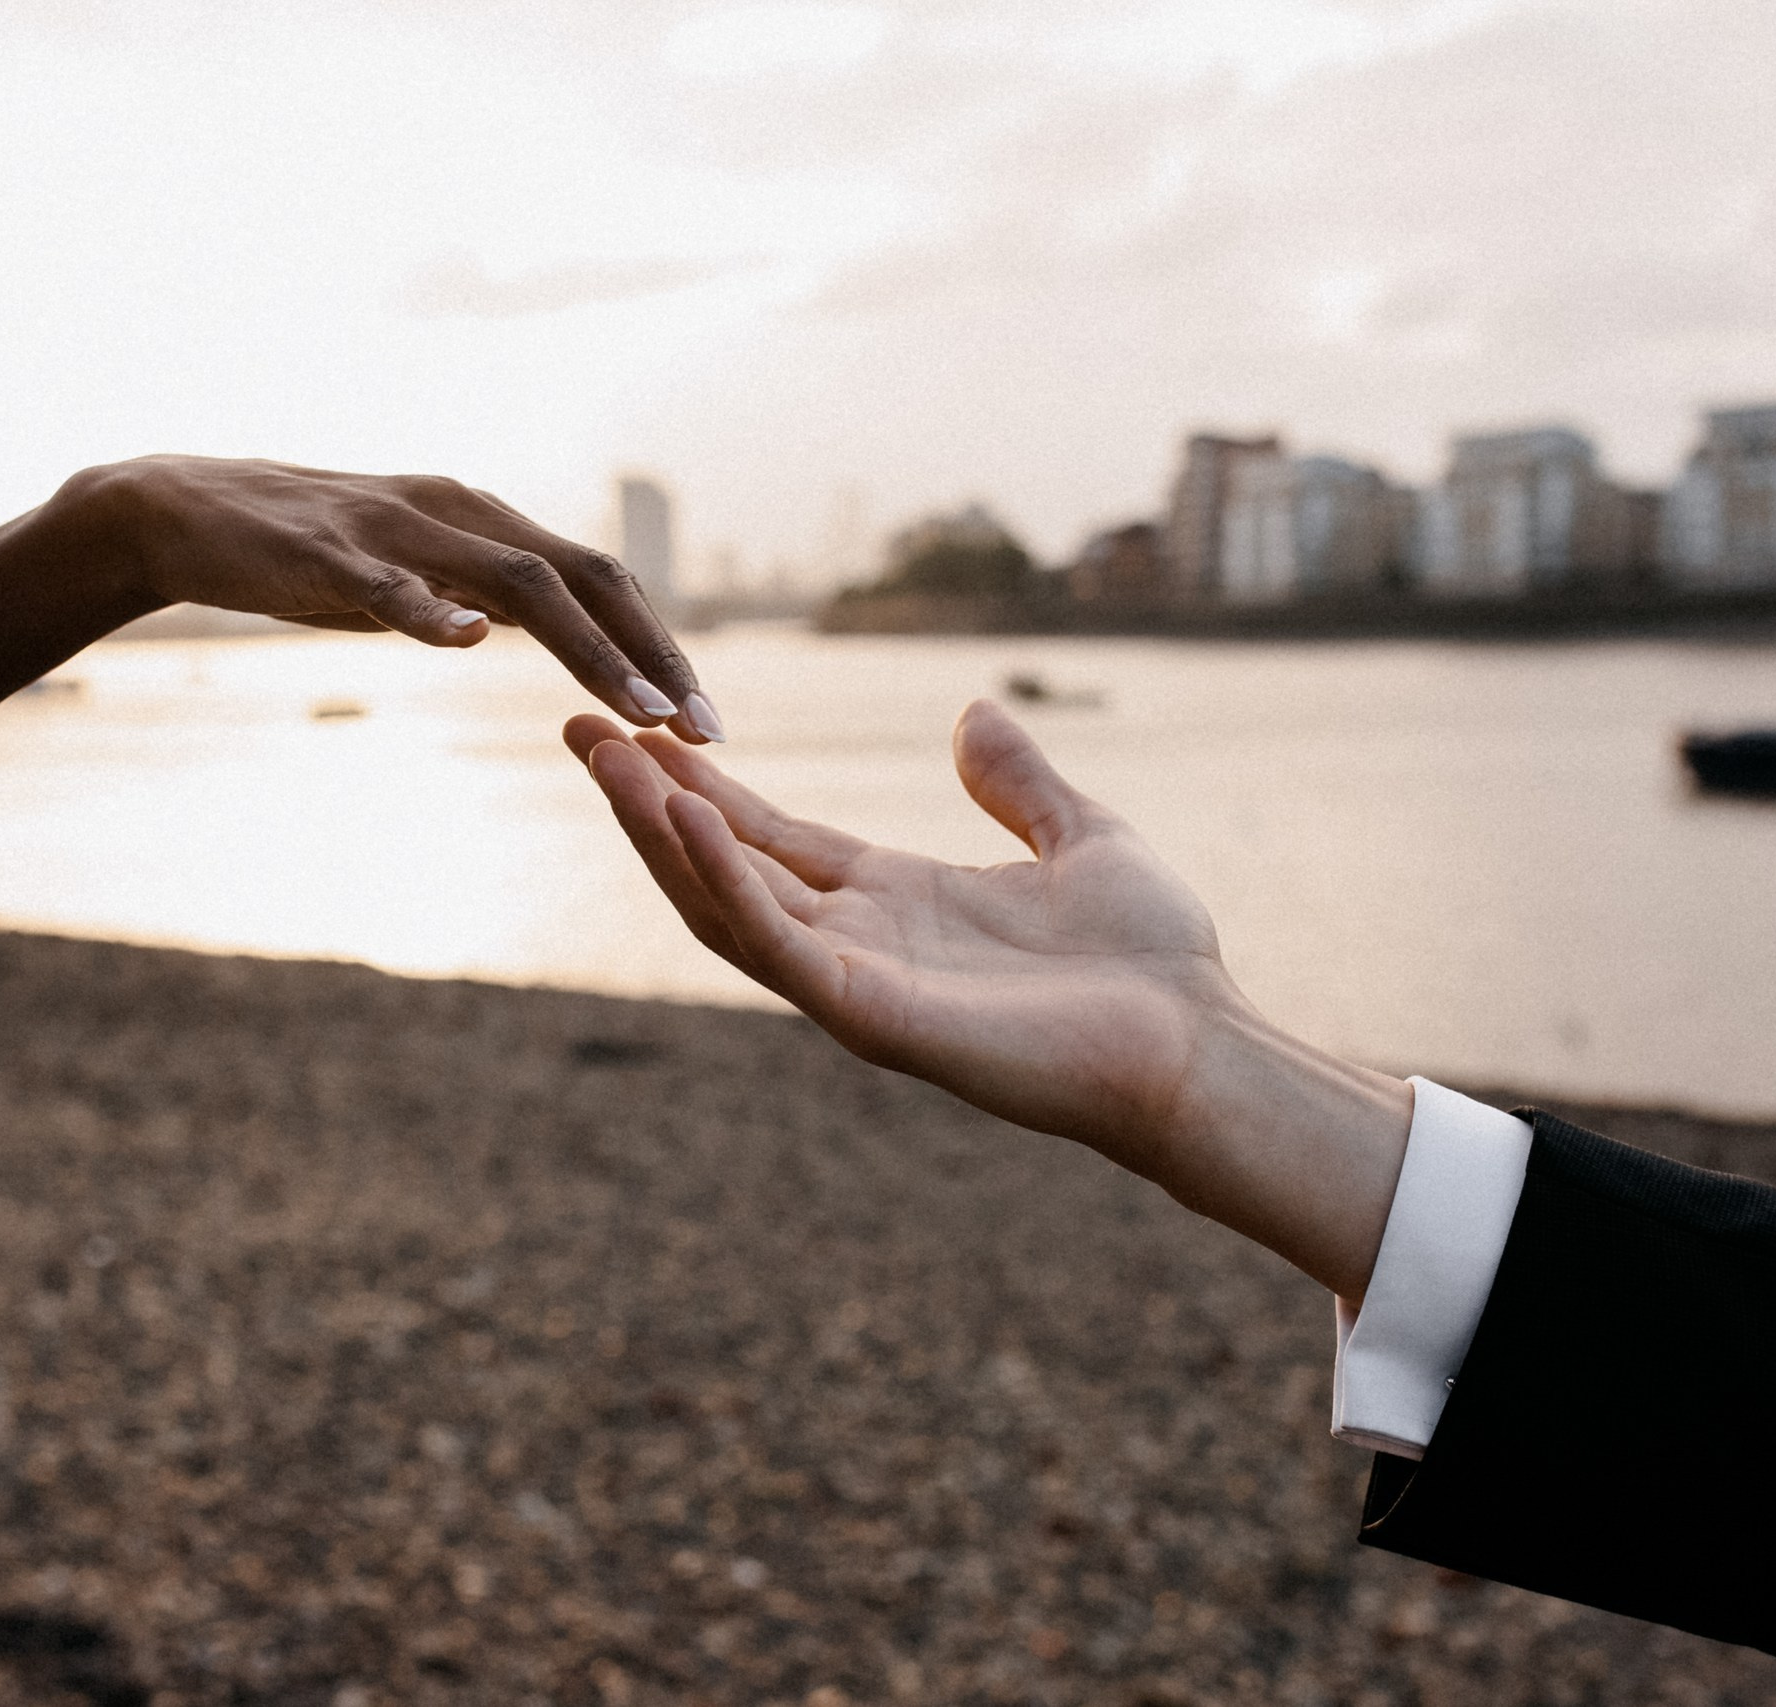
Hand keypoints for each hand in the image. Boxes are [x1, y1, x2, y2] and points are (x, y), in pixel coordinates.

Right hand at [64, 456, 720, 739]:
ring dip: (588, 649)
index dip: (659, 644)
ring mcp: (396, 531)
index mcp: (484, 522)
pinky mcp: (328, 554)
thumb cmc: (312, 556)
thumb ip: (487, 595)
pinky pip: (391, 585)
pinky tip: (469, 642)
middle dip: (652, 655)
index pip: (599, 579)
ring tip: (639, 709)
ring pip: (515, 582)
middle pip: (583, 577)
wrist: (188, 513)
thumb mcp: (419, 576)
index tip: (705, 720)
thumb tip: (562, 631)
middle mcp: (457, 512)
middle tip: (704, 730)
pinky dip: (433, 612)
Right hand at [565, 700, 1410, 1299]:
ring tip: (607, 760)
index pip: (768, 834)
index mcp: (894, 899)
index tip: (636, 725)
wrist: (1198, 1046)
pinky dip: (725, 879)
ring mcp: (856, 983)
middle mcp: (858, 942)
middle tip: (576, 727)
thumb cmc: (1153, 962)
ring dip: (662, 834)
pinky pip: (778, 942)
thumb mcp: (1081, 836)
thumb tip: (974, 712)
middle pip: (721, 863)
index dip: (700, 783)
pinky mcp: (873, 1015)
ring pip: (725, 905)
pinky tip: (686, 817)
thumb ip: (1016, 782)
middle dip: (646, 800)